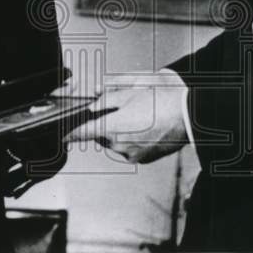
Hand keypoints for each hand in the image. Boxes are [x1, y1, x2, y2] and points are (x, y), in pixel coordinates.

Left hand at [65, 69, 187, 163]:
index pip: (82, 133)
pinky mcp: (143, 159)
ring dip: (120, 133)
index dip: (71, 133)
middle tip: (120, 112)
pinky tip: (145, 128)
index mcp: (112, 127)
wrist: (186, 115)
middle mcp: (119, 145)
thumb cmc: (160, 102)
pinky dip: (132, 141)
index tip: (65, 136)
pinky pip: (129, 150)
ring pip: (116, 144)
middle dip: (105, 125)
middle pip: (101, 137)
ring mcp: (131, 154)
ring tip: (138, 119)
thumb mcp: (130, 93)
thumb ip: (107, 100)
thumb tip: (94, 104)